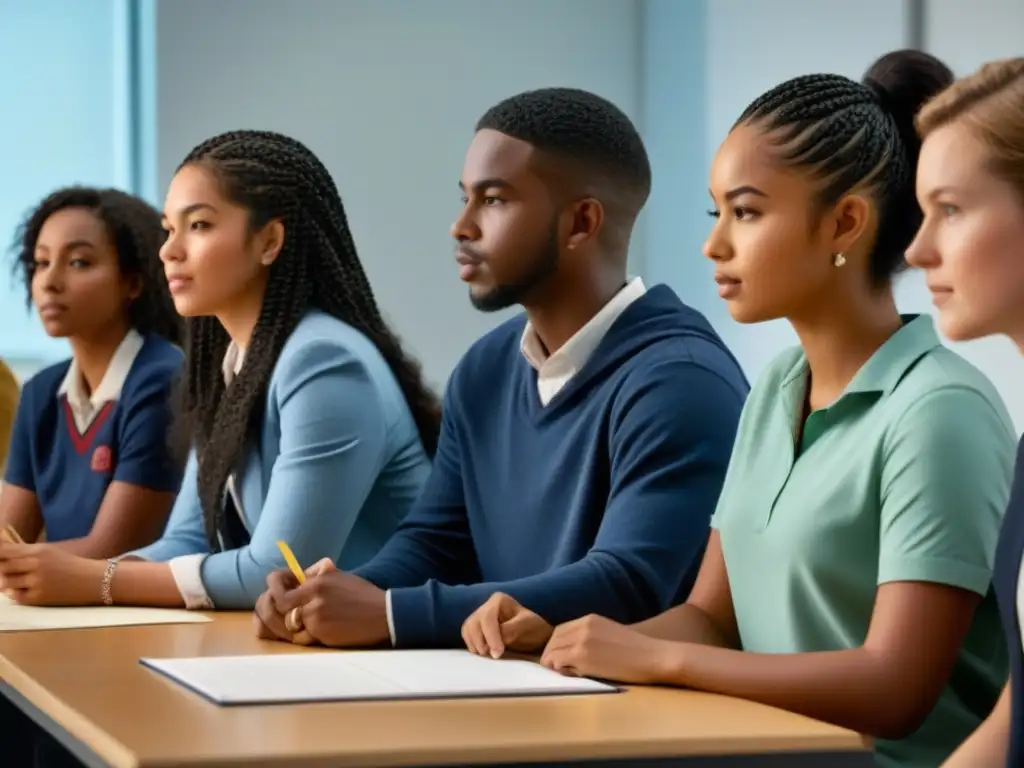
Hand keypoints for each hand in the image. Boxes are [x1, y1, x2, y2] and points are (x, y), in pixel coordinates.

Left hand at [0, 543, 103, 605]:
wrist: (90, 580)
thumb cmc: (68, 564)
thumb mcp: (48, 552)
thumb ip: (24, 551)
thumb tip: (1, 546)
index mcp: (38, 551)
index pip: (5, 551)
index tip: (0, 557)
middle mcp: (36, 565)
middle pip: (3, 567)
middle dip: (2, 569)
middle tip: (8, 571)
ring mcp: (37, 582)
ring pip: (6, 582)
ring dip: (8, 582)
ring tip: (17, 579)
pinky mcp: (39, 597)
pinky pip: (16, 596)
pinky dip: (15, 593)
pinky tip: (22, 588)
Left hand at [259, 563, 388, 647]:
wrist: (382, 615)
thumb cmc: (363, 595)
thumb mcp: (340, 577)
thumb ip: (317, 576)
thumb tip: (299, 576)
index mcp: (317, 581)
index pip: (279, 584)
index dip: (274, 589)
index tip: (276, 593)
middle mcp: (313, 597)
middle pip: (279, 605)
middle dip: (277, 611)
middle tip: (282, 614)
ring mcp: (315, 616)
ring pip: (288, 623)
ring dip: (292, 625)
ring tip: (302, 624)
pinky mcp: (320, 633)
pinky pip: (300, 637)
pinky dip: (305, 637)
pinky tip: (317, 633)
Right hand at [462, 592, 552, 657]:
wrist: (534, 636)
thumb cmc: (533, 629)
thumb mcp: (527, 626)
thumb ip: (511, 629)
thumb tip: (497, 638)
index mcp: (499, 600)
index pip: (487, 618)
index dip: (490, 636)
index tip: (498, 653)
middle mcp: (486, 605)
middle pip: (474, 623)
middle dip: (482, 642)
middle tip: (494, 656)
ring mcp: (479, 616)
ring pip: (468, 629)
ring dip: (476, 645)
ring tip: (490, 654)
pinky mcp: (475, 628)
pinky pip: (467, 636)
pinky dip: (473, 645)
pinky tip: (485, 652)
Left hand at [540, 614, 679, 684]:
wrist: (654, 656)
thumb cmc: (638, 651)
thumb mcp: (610, 634)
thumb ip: (591, 638)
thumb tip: (573, 653)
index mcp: (590, 619)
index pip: (561, 630)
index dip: (555, 644)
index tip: (556, 656)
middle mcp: (584, 626)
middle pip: (555, 639)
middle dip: (550, 653)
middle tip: (552, 667)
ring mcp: (582, 640)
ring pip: (554, 650)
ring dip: (553, 661)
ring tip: (560, 672)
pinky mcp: (583, 656)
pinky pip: (559, 661)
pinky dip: (558, 668)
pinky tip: (567, 674)